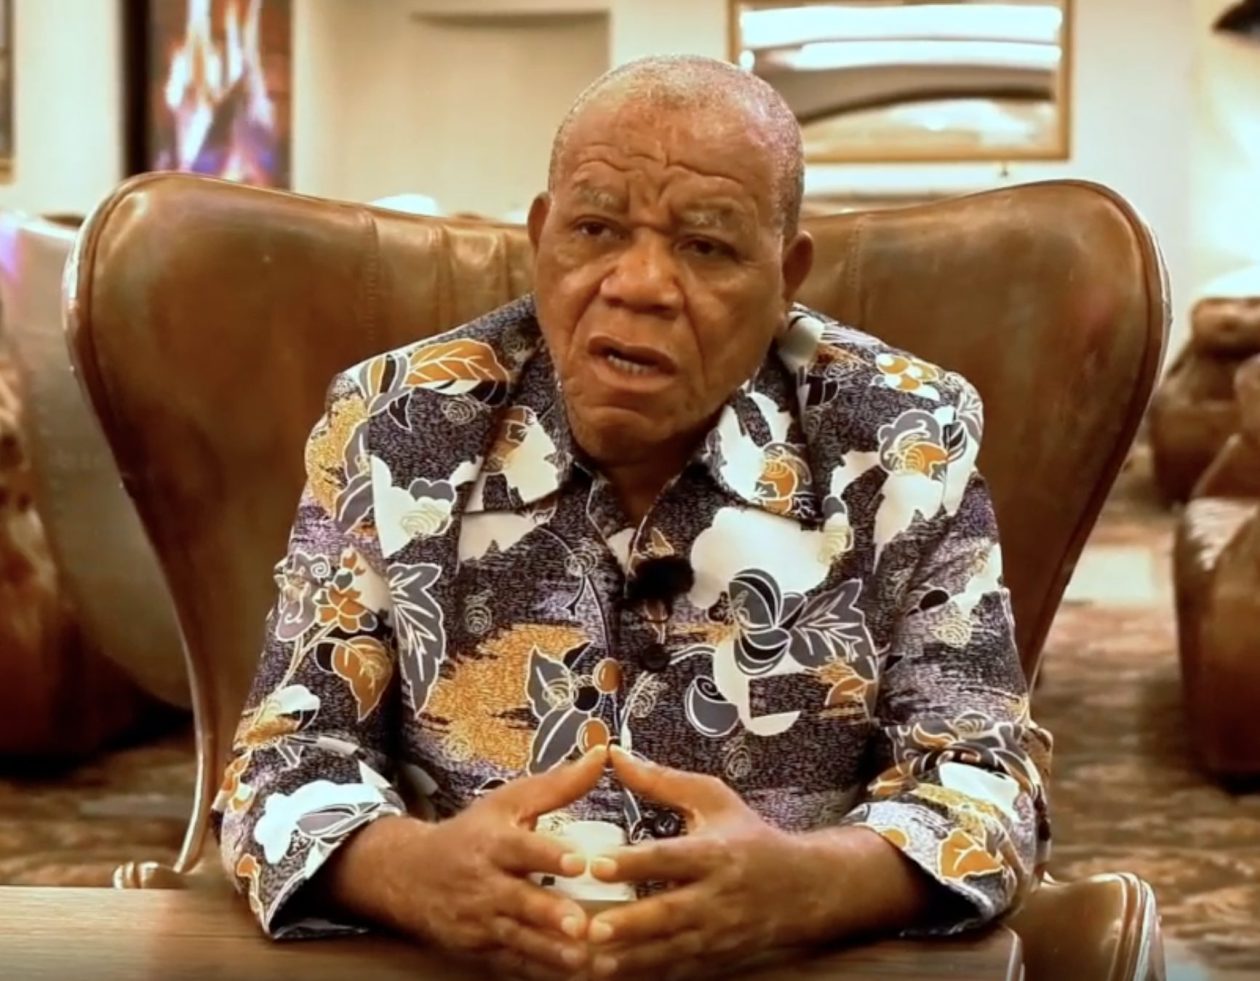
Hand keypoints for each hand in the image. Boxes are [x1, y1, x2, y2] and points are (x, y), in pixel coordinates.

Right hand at [324, 746, 608, 979]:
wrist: (408, 876)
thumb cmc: (472, 833)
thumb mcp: (509, 803)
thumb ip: (558, 785)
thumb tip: (602, 753)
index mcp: (493, 842)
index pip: (521, 848)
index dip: (548, 854)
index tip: (578, 862)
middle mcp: (485, 883)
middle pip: (519, 900)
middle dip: (549, 913)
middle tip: (582, 924)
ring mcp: (481, 920)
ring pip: (518, 939)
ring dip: (551, 951)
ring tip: (585, 959)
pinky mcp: (481, 949)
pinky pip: (513, 964)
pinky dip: (541, 971)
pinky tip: (574, 975)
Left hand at [582, 746, 823, 979]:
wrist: (803, 887)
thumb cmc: (750, 836)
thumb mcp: (712, 799)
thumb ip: (662, 781)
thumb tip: (615, 755)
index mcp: (714, 853)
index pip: (668, 858)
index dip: (633, 862)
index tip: (595, 864)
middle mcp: (717, 896)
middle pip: (670, 912)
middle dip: (631, 923)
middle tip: (590, 928)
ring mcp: (718, 932)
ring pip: (672, 949)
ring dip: (633, 957)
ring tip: (593, 961)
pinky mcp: (717, 957)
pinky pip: (680, 970)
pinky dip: (650, 973)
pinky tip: (618, 974)